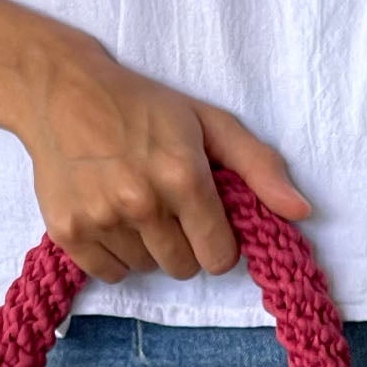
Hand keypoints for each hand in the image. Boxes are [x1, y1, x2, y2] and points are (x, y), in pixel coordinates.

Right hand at [13, 30, 313, 284]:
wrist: (63, 92)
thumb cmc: (144, 106)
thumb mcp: (209, 123)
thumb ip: (260, 167)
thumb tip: (302, 211)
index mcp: (183, 177)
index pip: (220, 257)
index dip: (219, 242)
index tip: (207, 220)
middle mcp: (142, 203)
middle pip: (184, 268)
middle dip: (184, 245)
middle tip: (168, 206)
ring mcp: (101, 219)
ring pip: (146, 269)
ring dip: (148, 247)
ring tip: (135, 204)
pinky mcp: (68, 232)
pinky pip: (110, 273)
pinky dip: (116, 255)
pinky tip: (110, 215)